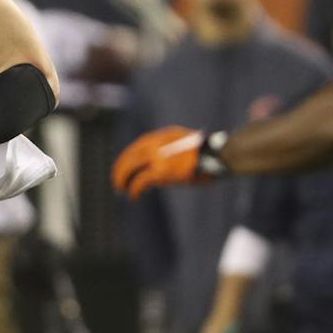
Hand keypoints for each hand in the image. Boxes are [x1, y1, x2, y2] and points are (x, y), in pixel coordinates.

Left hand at [112, 126, 227, 199]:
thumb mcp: (185, 144)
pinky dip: (134, 189)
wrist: (216, 155)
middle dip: (120, 168)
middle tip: (117, 180)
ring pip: (131, 166)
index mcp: (163, 136)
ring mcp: (158, 156)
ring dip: (122, 178)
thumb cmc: (206, 154)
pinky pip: (140, 181)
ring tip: (121, 188)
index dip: (127, 157)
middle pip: (130, 155)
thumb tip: (161, 166)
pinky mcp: (161, 171)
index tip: (123, 166)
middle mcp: (157, 144)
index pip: (138, 145)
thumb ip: (171, 150)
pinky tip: (133, 196)